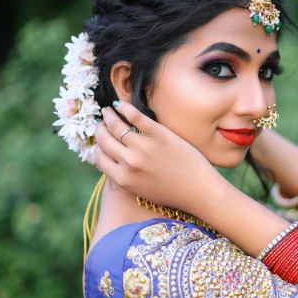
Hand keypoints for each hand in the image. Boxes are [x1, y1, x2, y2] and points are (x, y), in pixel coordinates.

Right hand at [95, 101, 223, 216]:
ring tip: (109, 111)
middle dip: (100, 129)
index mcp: (123, 179)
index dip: (98, 147)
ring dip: (109, 116)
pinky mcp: (160, 135)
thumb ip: (126, 178)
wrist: (199, 191)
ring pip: (116, 126)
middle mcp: (129, 163)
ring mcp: (144, 148)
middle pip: (104, 140)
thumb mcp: (142, 191)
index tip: (101, 140)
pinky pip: (136, 116)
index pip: (99, 158)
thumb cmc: (173, 193)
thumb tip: (115, 162)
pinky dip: (125, 108)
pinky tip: (122, 104)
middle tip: (102, 122)